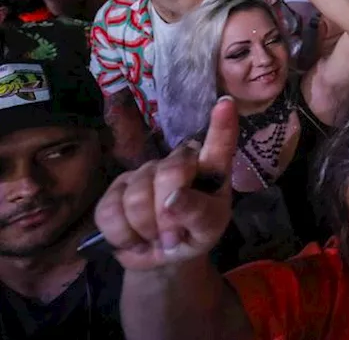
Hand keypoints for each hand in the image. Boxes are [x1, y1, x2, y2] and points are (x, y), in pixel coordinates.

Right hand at [93, 97, 236, 269]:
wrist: (160, 257)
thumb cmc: (193, 234)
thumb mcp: (207, 230)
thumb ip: (198, 214)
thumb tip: (173, 199)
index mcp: (209, 169)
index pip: (218, 144)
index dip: (221, 125)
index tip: (226, 104)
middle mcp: (176, 163)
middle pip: (170, 174)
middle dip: (169, 214)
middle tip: (174, 236)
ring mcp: (144, 173)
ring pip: (137, 197)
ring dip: (147, 229)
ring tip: (155, 237)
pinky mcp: (114, 190)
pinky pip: (110, 213)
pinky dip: (124, 236)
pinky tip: (134, 237)